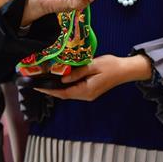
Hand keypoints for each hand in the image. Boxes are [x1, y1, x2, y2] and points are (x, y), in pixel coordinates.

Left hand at [35, 54, 150, 100]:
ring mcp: (89, 94)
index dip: (49, 91)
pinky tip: (60, 79)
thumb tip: (62, 78)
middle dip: (51, 90)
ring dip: (58, 88)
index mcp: (86, 91)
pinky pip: (74, 90)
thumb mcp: (93, 66)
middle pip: (65, 95)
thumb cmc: (111, 66)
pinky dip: (66, 86)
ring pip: (69, 93)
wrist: (125, 70)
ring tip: (46, 81)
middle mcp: (86, 95)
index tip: (37, 87)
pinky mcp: (90, 90)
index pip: (63, 93)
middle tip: (38, 83)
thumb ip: (77, 73)